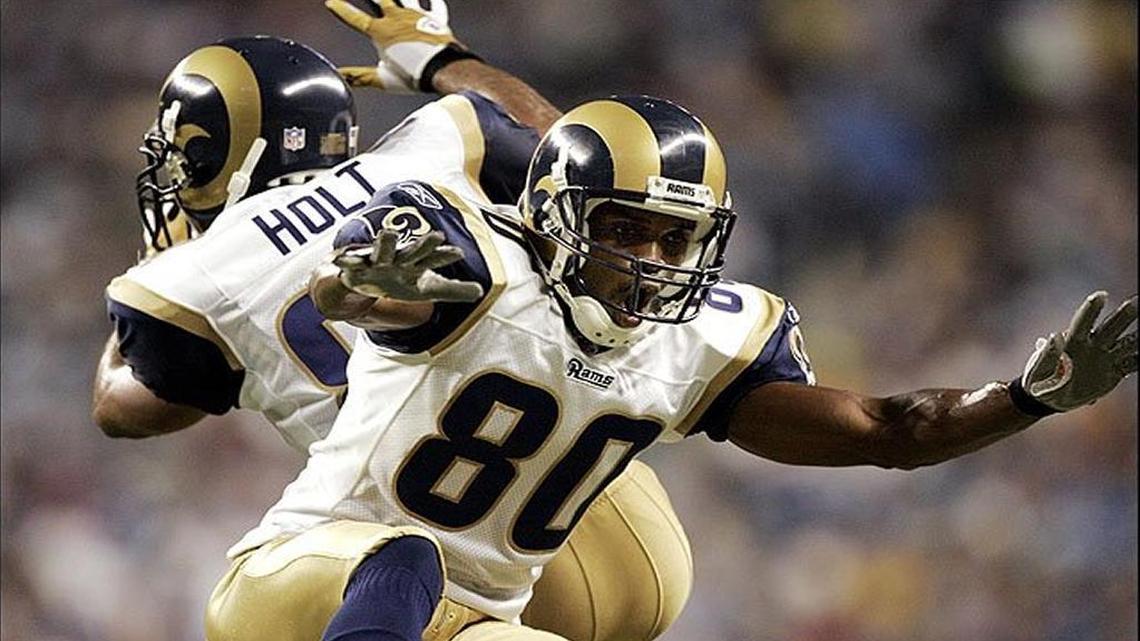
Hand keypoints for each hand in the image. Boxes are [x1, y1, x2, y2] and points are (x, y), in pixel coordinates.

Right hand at [325, 0, 462, 92]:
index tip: (332, 2)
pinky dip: (433, 0)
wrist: (443, 69)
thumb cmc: (414, 76)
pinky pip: (434, 4)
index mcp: (380, 32)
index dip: (342, 10)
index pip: (355, 18)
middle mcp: (396, 19)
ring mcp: (416, 16)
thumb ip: (360, 76)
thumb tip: (341, 77)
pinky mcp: (435, 19)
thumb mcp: (382, 78)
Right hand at [333, 229, 483, 302]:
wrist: (363, 280)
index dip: (445, 256)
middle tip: (436, 236)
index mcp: (416, 264)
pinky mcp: (356, 266)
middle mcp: (398, 259)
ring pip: (382, 250)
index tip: (458, 253)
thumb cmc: (400, 280)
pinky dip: (347, 261)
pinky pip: (351, 263)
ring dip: (386, 242)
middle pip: (413, 251)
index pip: (434, 259)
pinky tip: (342, 259)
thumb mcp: (428, 289)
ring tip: (389, 232)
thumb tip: (481, 292)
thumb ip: (453, 290)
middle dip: (424, 244)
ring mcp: (376, 261)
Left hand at [1021, 291, 1137, 411]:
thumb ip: (1046, 355)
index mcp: (1071, 342)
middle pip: (1110, 327)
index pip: (1082, 322)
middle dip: (1124, 315)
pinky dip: (1139, 359)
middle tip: (1137, 301)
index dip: (1091, 309)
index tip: (1101, 295)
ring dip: (1138, 336)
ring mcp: (1104, 357)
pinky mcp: (1113, 371)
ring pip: (1126, 343)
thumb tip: (1053, 336)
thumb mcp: (1037, 371)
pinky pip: (1131, 363)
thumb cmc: (1038, 382)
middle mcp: (1091, 346)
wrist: (1048, 397)